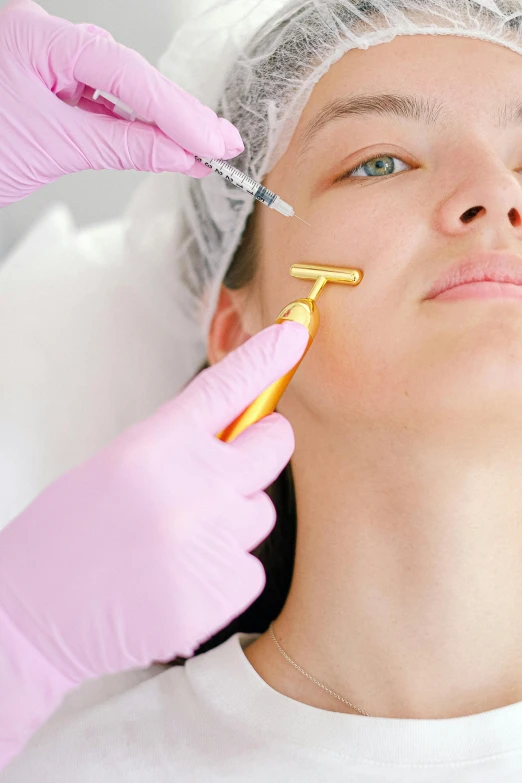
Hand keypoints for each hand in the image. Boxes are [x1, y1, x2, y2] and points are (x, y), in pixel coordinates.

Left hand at [0, 0, 242, 206]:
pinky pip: (95, 98)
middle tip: (222, 143)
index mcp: (32, 35)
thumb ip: (121, 146)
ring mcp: (41, 58)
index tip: (213, 142)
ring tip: (199, 146)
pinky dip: (128, 123)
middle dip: (175, 111)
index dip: (175, 110)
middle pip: (124, 69)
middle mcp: (39, 36)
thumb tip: (178, 155)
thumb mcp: (52, 147)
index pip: (122, 70)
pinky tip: (159, 139)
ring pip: (114, 83)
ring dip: (157, 118)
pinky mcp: (43, 80)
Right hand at [0, 321, 307, 687]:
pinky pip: (251, 567)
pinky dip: (223, 571)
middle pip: (273, 447)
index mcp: (154, 449)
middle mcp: (189, 491)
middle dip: (259, 449)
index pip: (225, 388)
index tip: (293, 337)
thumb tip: (234, 424)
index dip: (265, 359)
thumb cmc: (67, 539)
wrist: (34, 619)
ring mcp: (208, 545)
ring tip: (178, 541)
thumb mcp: (113, 467)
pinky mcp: (218, 596)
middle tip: (229, 466)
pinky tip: (180, 578)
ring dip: (232, 521)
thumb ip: (177, 443)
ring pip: (261, 512)